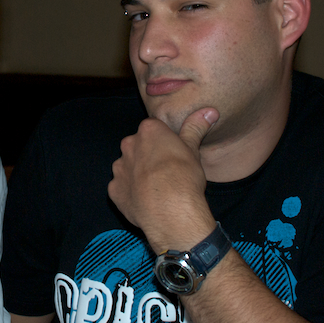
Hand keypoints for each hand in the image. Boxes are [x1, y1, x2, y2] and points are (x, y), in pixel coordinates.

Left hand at [108, 107, 219, 252]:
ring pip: (128, 166)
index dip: (164, 141)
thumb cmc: (183, 178)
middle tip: (166, 171)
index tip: (173, 152)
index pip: (154, 129)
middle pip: (138, 146)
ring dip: (137, 173)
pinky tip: (145, 200)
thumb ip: (195, 128)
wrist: (170, 212)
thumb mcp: (193, 149)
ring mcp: (119, 168)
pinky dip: (131, 192)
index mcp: (148, 131)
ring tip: (156, 188)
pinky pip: (122, 187)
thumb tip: (209, 111)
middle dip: (148, 155)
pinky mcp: (114, 189)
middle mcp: (129, 145)